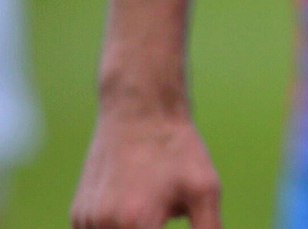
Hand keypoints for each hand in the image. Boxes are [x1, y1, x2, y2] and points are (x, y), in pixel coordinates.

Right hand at [71, 105, 221, 228]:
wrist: (139, 114)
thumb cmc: (177, 151)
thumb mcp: (205, 190)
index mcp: (135, 224)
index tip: (169, 222)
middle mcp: (103, 226)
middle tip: (164, 216)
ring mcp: (85, 223)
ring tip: (153, 207)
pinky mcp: (78, 217)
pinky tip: (139, 211)